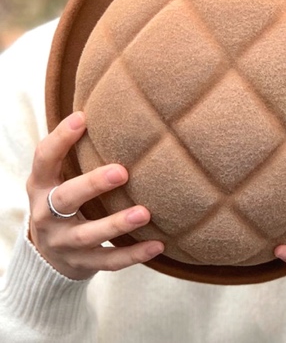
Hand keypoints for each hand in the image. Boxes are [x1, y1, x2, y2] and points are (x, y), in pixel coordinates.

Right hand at [27, 112, 163, 279]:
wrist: (46, 256)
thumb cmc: (61, 200)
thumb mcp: (57, 177)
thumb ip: (74, 152)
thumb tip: (109, 108)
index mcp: (41, 185)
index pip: (44, 158)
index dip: (61, 138)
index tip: (83, 117)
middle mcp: (46, 214)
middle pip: (65, 199)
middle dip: (92, 185)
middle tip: (122, 171)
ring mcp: (63, 242)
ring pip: (89, 235)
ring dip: (117, 224)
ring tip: (145, 212)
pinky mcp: (81, 264)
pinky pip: (108, 262)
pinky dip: (133, 255)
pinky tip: (158, 244)